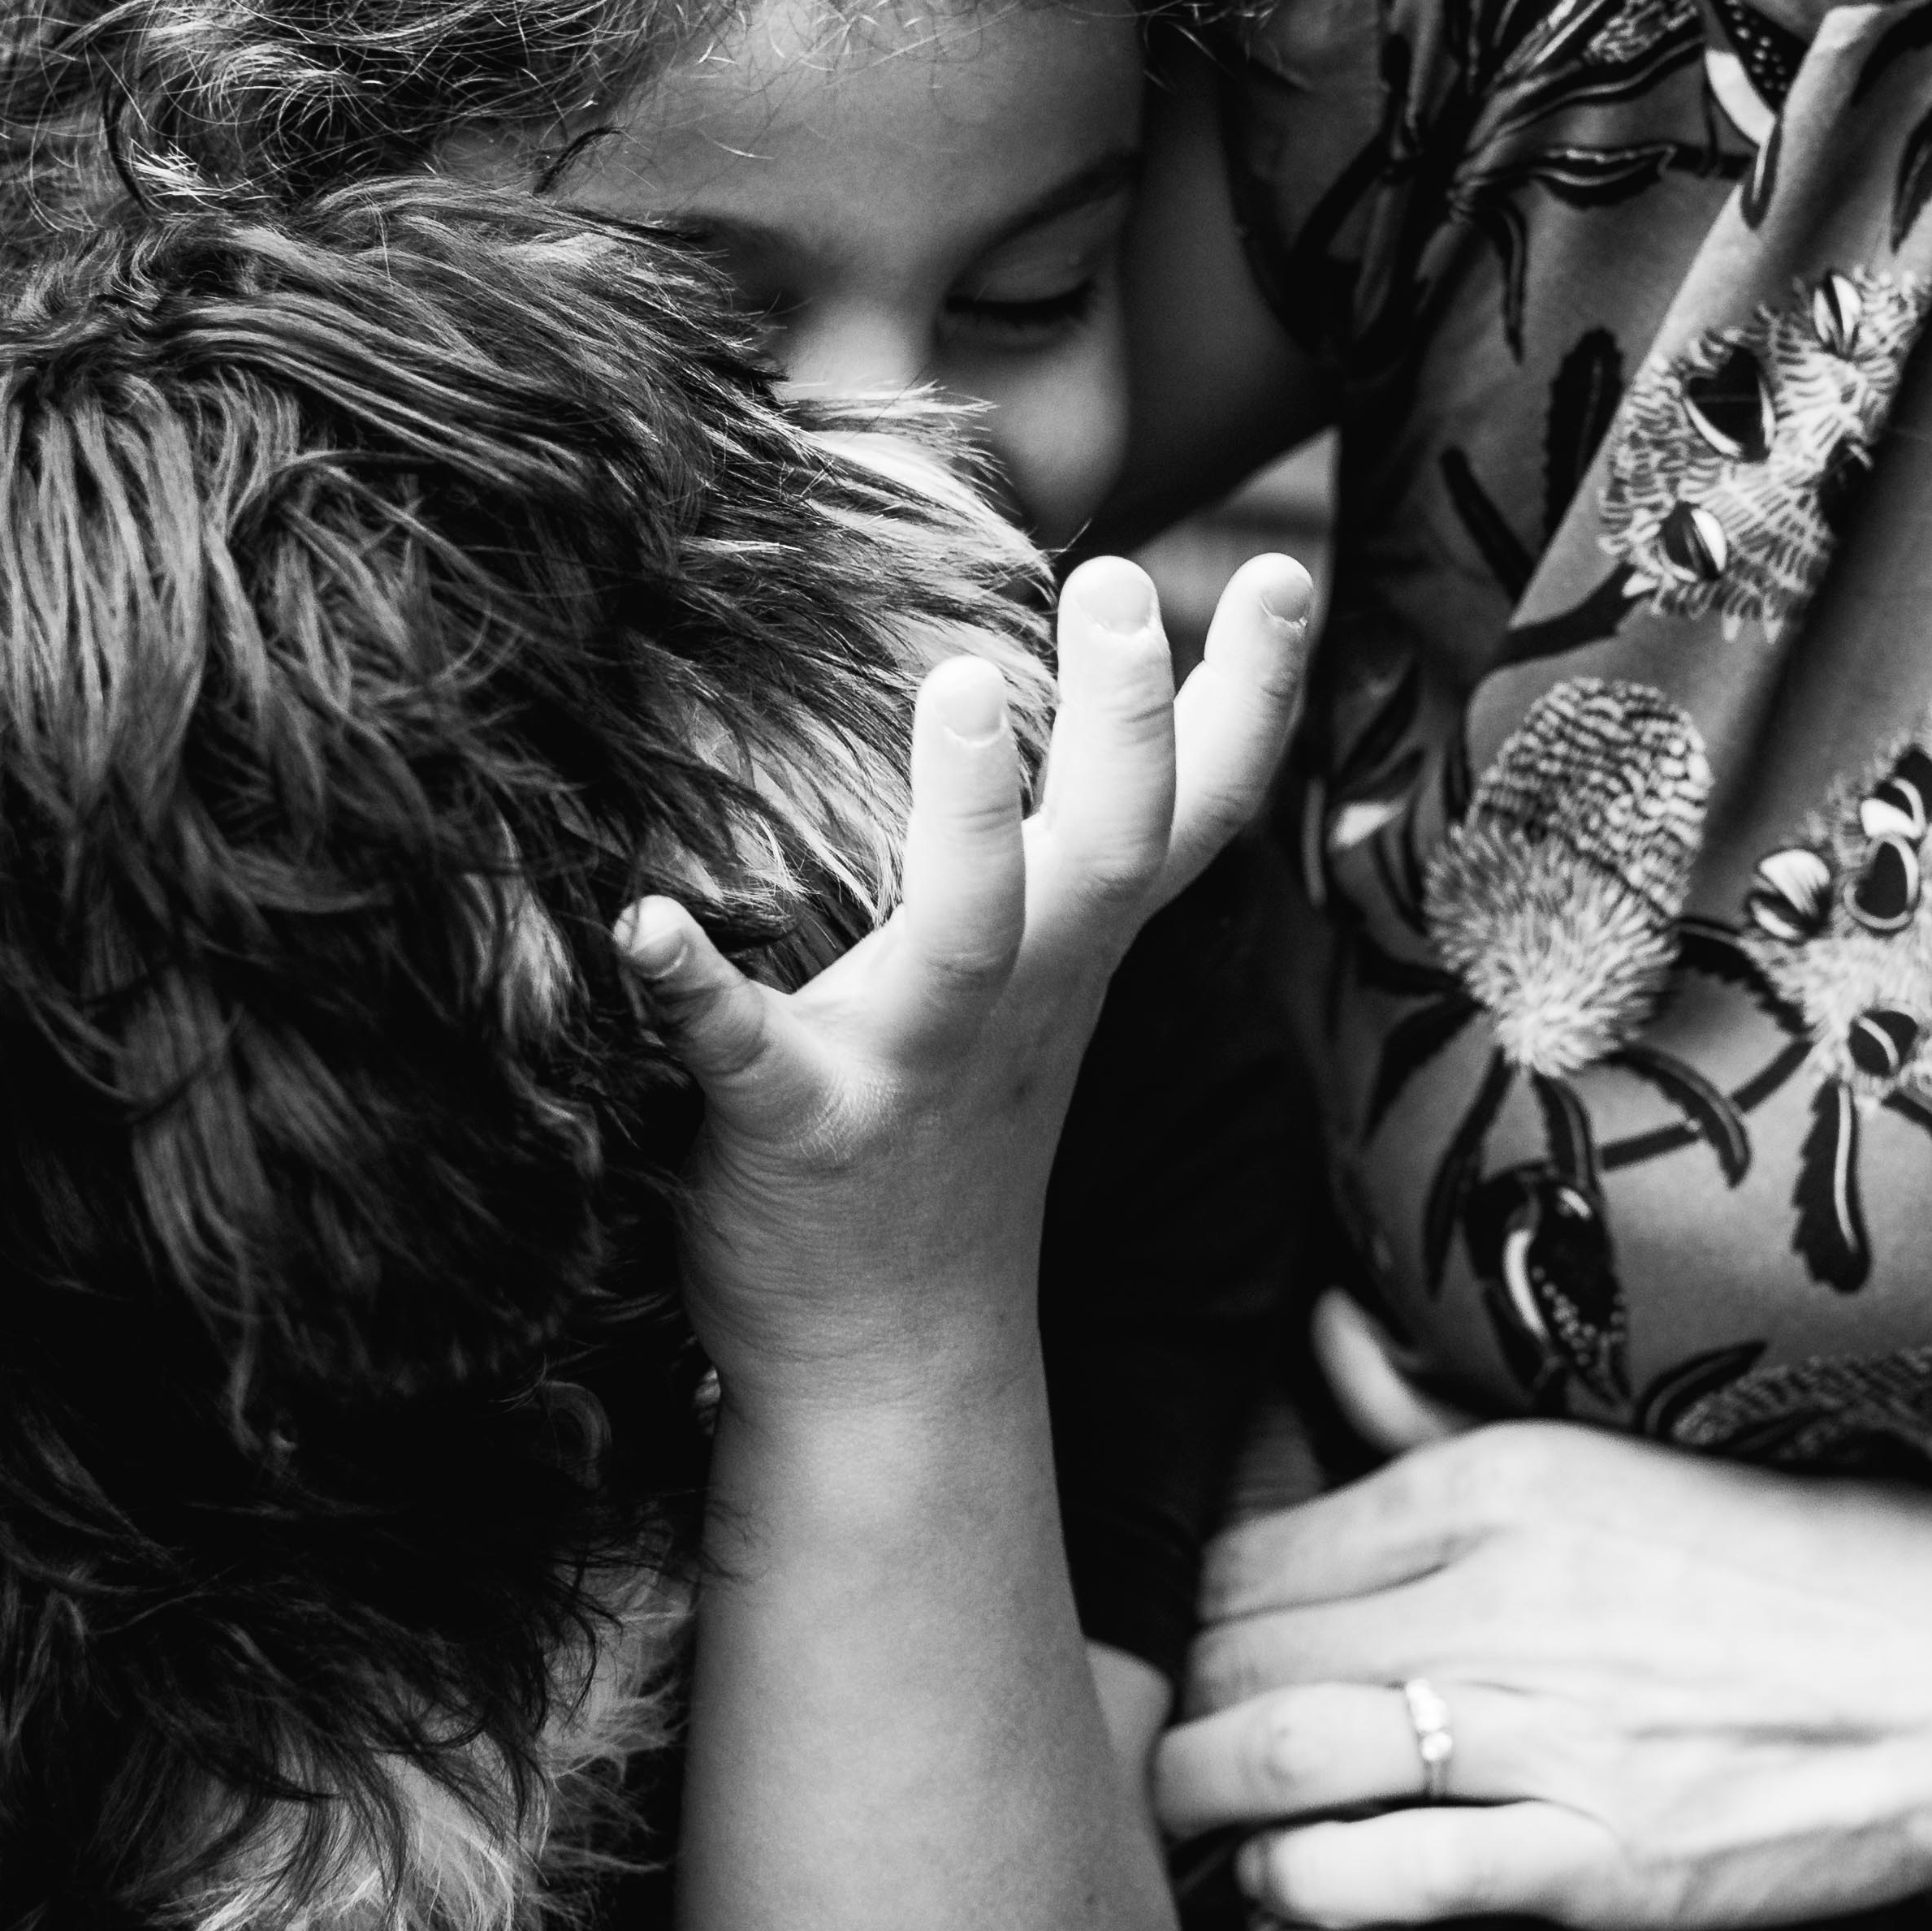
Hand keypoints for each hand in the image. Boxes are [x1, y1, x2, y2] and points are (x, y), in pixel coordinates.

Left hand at [629, 551, 1314, 1408]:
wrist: (893, 1359)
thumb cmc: (954, 1132)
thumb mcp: (1052, 980)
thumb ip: (1081, 851)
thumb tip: (1131, 684)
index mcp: (1076, 954)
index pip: (1199, 815)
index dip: (1255, 699)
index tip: (1292, 571)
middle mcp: (1023, 998)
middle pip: (1116, 848)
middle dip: (1131, 718)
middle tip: (1127, 585)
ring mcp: (918, 1065)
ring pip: (974, 932)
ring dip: (973, 818)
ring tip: (960, 687)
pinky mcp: (802, 1129)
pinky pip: (746, 1052)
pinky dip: (694, 989)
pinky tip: (639, 921)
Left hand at [1156, 1375, 1931, 1930]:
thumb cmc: (1805, 1561)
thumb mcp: (1616, 1446)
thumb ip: (1441, 1413)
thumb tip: (1328, 1328)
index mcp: (1499, 1482)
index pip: (1252, 1547)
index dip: (1196, 1606)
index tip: (1202, 1642)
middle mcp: (1503, 1594)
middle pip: (1239, 1651)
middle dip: (1184, 1703)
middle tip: (1182, 1733)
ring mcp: (1545, 1729)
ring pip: (1276, 1757)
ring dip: (1205, 1796)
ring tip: (1199, 1814)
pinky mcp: (1592, 1856)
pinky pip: (1381, 1875)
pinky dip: (1302, 1886)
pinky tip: (1294, 1880)